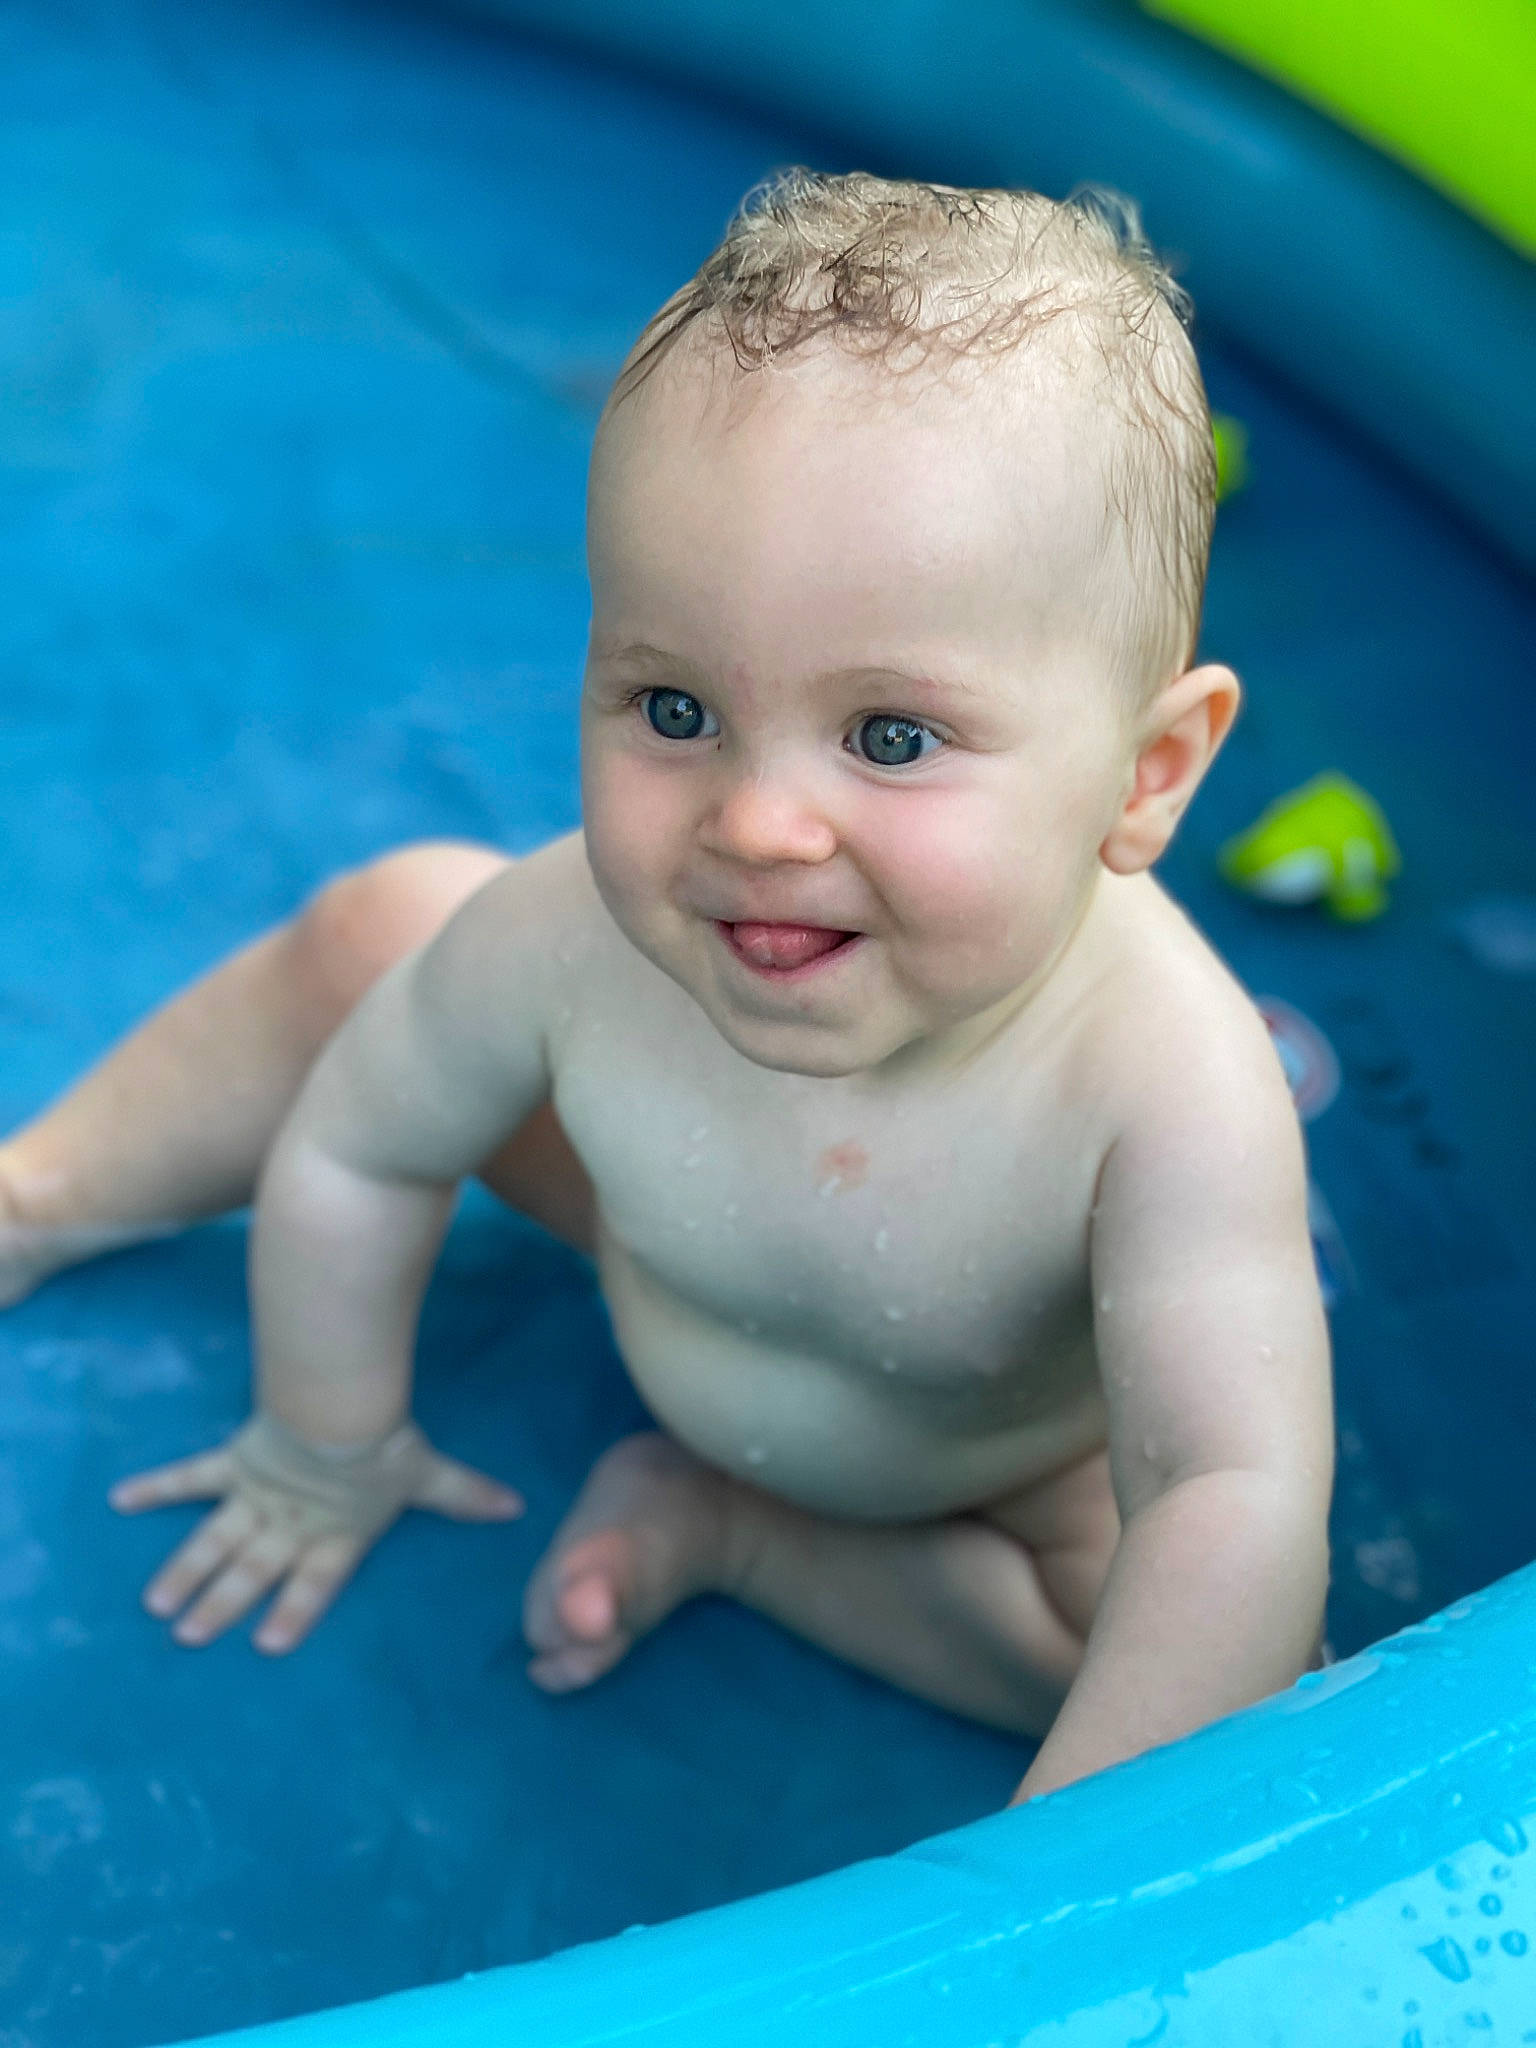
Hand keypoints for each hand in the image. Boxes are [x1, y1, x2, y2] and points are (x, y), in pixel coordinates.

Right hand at [109, 1413, 523, 1652]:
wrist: (337, 1414)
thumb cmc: (386, 1447)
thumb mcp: (429, 1474)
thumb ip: (465, 1495)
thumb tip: (516, 1507)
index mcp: (335, 1537)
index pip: (314, 1585)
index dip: (294, 1614)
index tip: (265, 1646)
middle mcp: (289, 1529)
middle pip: (252, 1574)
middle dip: (221, 1606)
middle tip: (186, 1637)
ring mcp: (255, 1499)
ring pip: (213, 1542)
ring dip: (185, 1572)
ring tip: (157, 1605)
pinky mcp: (233, 1464)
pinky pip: (189, 1479)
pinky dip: (155, 1488)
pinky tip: (121, 1500)